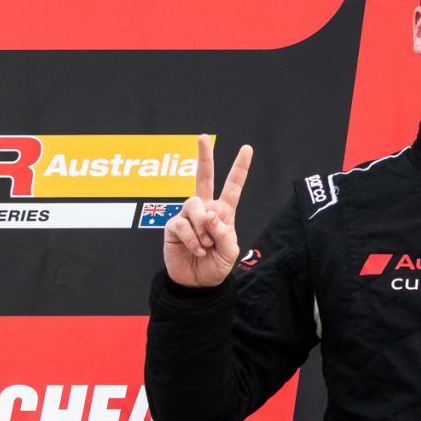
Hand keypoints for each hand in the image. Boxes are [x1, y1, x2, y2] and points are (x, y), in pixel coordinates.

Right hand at [163, 132, 253, 287]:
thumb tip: (210, 214)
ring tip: (205, 245)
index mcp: (224, 212)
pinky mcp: (173, 226)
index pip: (233, 186)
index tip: (247, 148)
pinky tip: (196, 248)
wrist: (197, 283)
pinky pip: (181, 223)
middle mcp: (205, 209)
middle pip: (203, 178)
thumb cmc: (216, 265)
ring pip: (194, 204)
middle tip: (202, 137)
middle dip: (204, 157)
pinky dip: (192, 238)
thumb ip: (223, 232)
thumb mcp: (229, 251)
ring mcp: (187, 216)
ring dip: (202, 227)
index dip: (240, 168)